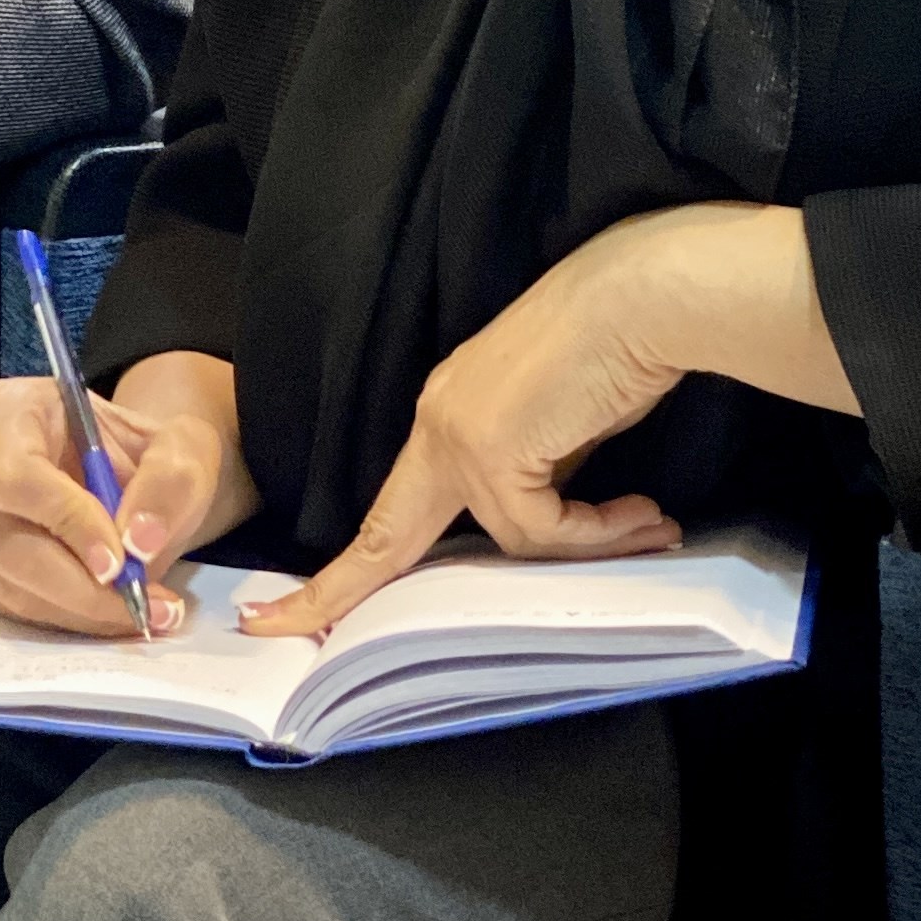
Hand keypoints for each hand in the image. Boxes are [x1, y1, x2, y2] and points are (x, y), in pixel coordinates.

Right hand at [0, 354, 251, 639]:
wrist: (123, 474)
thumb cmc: (141, 453)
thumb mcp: (179, 448)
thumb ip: (168, 482)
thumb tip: (140, 541)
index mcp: (5, 410)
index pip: (17, 476)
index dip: (65, 524)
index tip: (119, 564)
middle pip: (5, 543)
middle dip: (79, 587)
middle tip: (143, 607)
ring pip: (6, 583)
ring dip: (77, 610)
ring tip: (143, 612)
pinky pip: (5, 603)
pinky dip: (61, 617)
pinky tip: (106, 610)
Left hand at [241, 221, 685, 641]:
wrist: (646, 296)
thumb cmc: (619, 348)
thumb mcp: (561, 429)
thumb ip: (536, 476)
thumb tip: (546, 531)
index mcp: (449, 412)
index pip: (391, 502)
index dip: (349, 563)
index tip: (292, 604)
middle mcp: (441, 422)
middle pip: (384, 534)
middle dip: (331, 592)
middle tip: (270, 624)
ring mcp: (460, 435)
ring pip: (509, 537)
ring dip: (588, 543)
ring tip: (650, 526)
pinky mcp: (491, 448)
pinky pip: (542, 529)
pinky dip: (598, 530)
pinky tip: (644, 514)